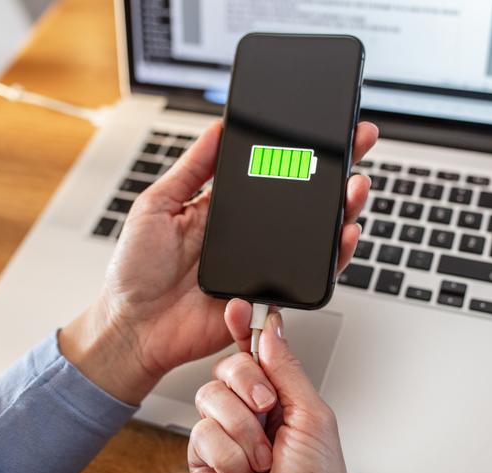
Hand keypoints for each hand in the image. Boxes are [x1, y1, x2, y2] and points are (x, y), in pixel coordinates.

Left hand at [59, 120, 377, 403]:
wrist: (135, 327)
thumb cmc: (135, 271)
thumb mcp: (156, 205)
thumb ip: (190, 169)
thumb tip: (218, 129)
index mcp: (225, 207)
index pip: (271, 171)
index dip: (298, 149)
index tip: (321, 126)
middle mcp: (250, 232)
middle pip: (303, 198)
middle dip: (335, 169)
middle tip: (356, 142)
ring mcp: (264, 261)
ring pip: (315, 233)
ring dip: (342, 208)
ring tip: (354, 187)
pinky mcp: (270, 291)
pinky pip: (311, 273)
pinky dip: (334, 255)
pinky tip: (343, 233)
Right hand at [189, 309, 346, 472]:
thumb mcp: (313, 421)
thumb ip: (288, 371)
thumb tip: (271, 328)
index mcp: (284, 400)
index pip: (259, 354)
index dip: (245, 327)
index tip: (238, 305)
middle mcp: (252, 414)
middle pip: (228, 366)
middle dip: (247, 384)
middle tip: (266, 410)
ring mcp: (226, 437)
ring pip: (209, 397)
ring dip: (240, 431)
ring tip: (261, 462)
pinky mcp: (203, 461)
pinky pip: (199, 433)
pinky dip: (226, 457)